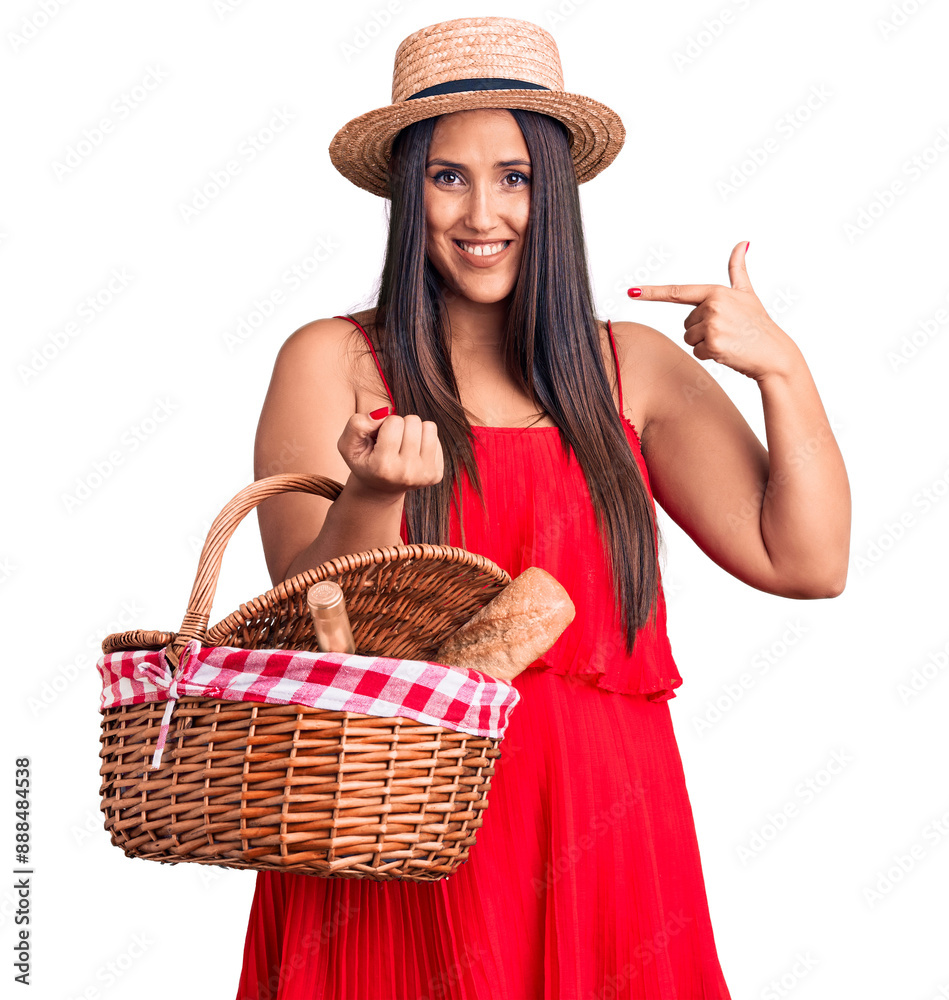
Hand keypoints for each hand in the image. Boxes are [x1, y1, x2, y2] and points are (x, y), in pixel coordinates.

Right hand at [337, 411, 443, 499]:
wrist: (380, 489)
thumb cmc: (364, 461)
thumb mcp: (348, 444)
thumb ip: (357, 424)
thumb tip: (384, 413)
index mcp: (384, 466)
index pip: (394, 421)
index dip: (385, 423)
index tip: (380, 438)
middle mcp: (406, 473)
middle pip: (413, 422)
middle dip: (401, 425)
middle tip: (392, 442)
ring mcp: (424, 475)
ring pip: (429, 427)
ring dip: (414, 430)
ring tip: (403, 445)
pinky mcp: (436, 474)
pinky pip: (436, 438)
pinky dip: (424, 440)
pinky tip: (412, 454)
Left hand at [629, 242, 800, 380]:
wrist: (774, 353)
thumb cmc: (758, 324)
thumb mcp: (747, 294)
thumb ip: (738, 270)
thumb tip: (742, 243)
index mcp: (715, 292)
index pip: (677, 292)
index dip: (651, 292)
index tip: (630, 292)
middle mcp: (712, 306)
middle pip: (686, 323)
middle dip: (702, 330)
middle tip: (727, 331)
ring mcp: (712, 325)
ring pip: (689, 339)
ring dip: (705, 344)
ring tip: (728, 340)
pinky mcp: (713, 344)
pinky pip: (696, 352)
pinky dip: (710, 356)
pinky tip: (728, 351)